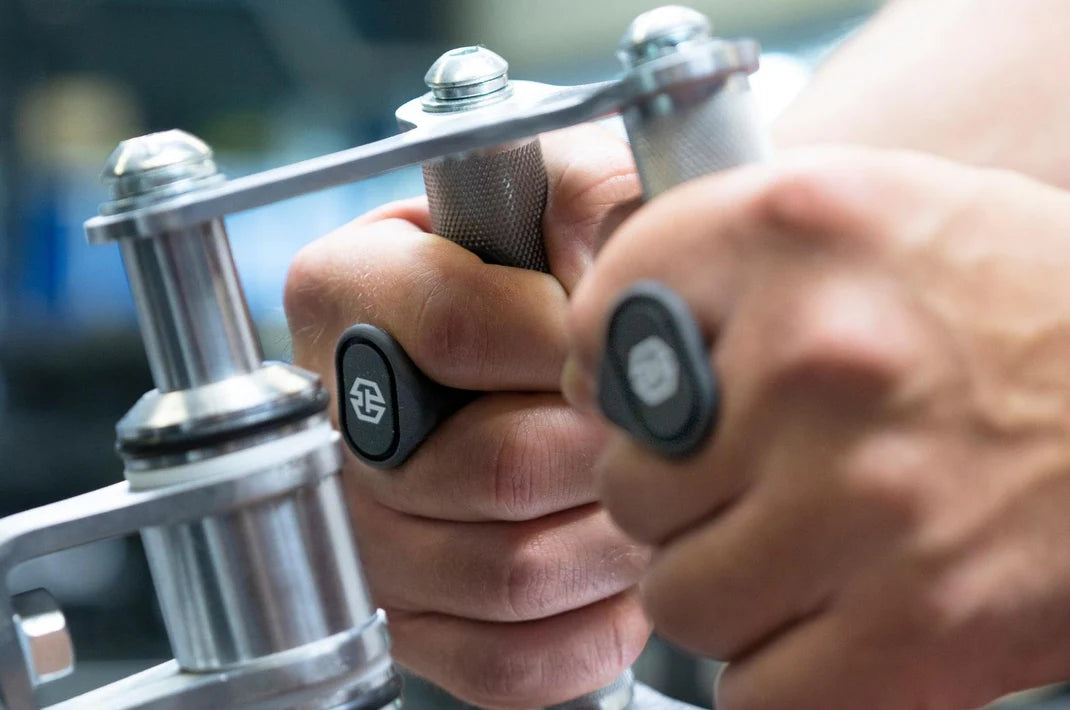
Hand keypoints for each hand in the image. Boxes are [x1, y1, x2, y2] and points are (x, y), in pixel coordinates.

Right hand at [286, 125, 648, 707]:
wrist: (528, 355)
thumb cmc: (544, 264)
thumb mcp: (562, 187)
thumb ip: (597, 192)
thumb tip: (639, 263)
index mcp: (346, 294)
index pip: (453, 327)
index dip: (557, 339)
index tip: (599, 338)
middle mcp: (334, 420)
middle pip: (493, 466)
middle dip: (600, 449)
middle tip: (642, 425)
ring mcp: (362, 532)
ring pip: (510, 572)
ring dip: (609, 538)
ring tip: (630, 486)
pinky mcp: (404, 622)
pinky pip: (509, 658)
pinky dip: (587, 620)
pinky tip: (602, 560)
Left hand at [564, 146, 1069, 709]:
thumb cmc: (1018, 307)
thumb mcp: (874, 217)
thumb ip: (727, 265)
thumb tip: (600, 367)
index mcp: (801, 230)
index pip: (601, 313)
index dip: (609, 372)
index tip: (642, 397)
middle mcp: (820, 354)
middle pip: (630, 477)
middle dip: (677, 495)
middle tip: (750, 482)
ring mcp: (863, 496)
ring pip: (678, 594)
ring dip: (722, 589)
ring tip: (797, 552)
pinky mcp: (916, 625)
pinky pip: (754, 690)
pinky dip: (777, 671)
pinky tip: (826, 619)